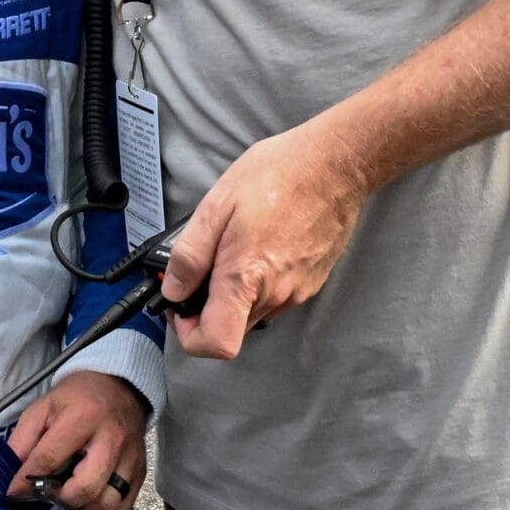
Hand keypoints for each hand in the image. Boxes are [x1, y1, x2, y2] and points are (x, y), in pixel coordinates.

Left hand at [5, 372, 148, 509]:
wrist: (118, 386)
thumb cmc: (76, 398)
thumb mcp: (42, 408)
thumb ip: (23, 440)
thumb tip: (11, 475)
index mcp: (83, 417)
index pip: (50, 458)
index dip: (27, 479)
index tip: (14, 491)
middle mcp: (111, 438)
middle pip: (85, 488)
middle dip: (61, 498)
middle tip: (50, 492)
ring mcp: (130, 456)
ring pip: (108, 503)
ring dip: (84, 508)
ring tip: (71, 495)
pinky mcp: (141, 470)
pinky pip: (123, 507)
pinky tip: (90, 498)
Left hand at [160, 117, 370, 359]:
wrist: (335, 165)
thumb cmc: (278, 176)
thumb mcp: (216, 206)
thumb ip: (191, 254)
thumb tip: (174, 289)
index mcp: (247, 277)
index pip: (217, 343)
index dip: (190, 336)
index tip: (181, 309)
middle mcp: (276, 294)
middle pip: (232, 328)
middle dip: (208, 307)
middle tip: (200, 268)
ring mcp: (298, 292)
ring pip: (252, 313)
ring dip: (233, 294)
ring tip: (231, 249)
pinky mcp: (311, 283)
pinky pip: (274, 298)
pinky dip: (257, 284)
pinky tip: (257, 247)